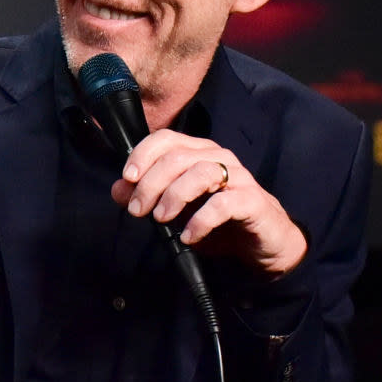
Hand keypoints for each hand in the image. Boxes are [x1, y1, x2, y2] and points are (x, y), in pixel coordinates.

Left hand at [110, 129, 306, 275]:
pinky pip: (223, 204)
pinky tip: (189, 236)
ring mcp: (239, 178)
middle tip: (138, 210)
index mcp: (199, 153)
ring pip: (200, 172)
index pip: (167, 138)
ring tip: (161, 219)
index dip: (143, 154)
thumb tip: (118, 189)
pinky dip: (200, 221)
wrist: (264, 242)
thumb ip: (148, 196)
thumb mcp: (177, 210)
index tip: (127, 179)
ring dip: (174, 196)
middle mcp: (218, 159)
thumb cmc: (219, 222)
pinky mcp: (253, 201)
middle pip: (178, 157)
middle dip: (151, 183)